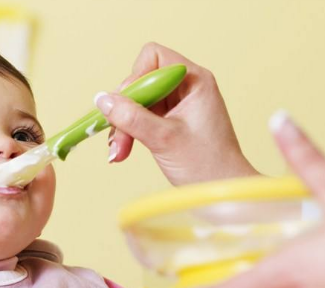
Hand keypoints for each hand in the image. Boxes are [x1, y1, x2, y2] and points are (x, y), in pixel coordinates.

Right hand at [94, 42, 258, 184]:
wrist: (223, 192)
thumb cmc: (206, 165)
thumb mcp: (163, 139)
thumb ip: (131, 117)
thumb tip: (102, 99)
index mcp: (194, 81)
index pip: (153, 58)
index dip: (134, 79)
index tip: (126, 107)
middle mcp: (187, 88)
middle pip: (141, 82)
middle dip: (125, 110)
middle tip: (117, 140)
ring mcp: (179, 105)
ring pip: (138, 102)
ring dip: (124, 126)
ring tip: (118, 152)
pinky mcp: (172, 122)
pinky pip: (142, 118)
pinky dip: (130, 133)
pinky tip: (123, 152)